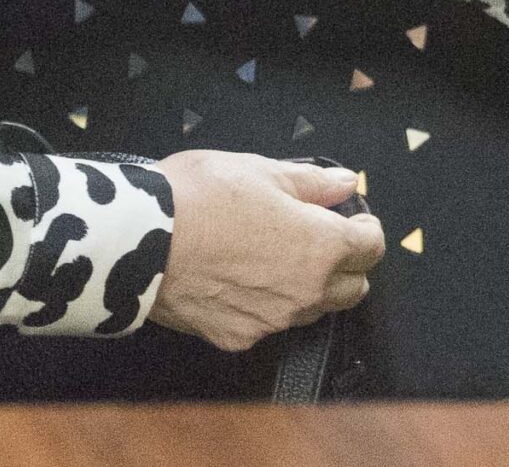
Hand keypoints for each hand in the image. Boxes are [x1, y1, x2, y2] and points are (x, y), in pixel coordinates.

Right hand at [151, 153, 385, 351]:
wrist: (137, 241)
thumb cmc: (200, 197)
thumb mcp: (262, 171)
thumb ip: (313, 183)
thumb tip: (345, 184)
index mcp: (322, 247)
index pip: (371, 248)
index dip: (366, 228)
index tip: (353, 218)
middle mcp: (305, 292)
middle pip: (352, 288)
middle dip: (345, 264)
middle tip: (319, 238)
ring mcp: (271, 320)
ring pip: (311, 310)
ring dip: (308, 287)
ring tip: (276, 257)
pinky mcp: (236, 337)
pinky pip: (267, 324)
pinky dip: (264, 305)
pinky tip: (240, 279)